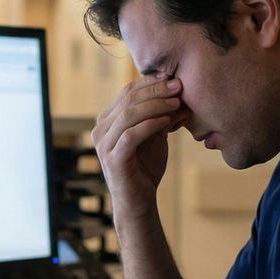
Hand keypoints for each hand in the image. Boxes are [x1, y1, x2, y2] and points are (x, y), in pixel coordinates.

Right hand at [92, 74, 188, 218]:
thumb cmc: (146, 167)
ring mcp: (103, 144)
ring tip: (176, 102)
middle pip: (128, 100)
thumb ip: (161, 115)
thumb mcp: (155, 135)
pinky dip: (150, 124)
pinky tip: (167, 120)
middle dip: (155, 90)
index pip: (127, 92)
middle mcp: (100, 129)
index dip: (150, 82)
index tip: (172, 77)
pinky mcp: (112, 159)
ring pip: (129, 114)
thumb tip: (179, 93)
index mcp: (107, 120)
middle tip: (178, 86)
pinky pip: (131, 135)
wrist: (139, 201)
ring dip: (155, 105)